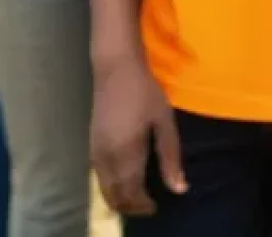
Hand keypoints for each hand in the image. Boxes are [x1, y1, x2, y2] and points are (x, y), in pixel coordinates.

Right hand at [91, 54, 186, 215]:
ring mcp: (96, 150)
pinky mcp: (91, 142)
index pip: (131, 193)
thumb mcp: (164, 120)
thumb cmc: (144, 90)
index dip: (143, 205)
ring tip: (137, 195)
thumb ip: (170, 156)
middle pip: (115, 196)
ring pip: (104, 187)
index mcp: (125, 153)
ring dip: (119, 196)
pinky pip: (98, 175)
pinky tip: (123, 177)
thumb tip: (179, 189)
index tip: (156, 206)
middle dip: (131, 205)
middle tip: (148, 204)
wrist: (115, 66)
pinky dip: (110, 184)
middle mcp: (106, 157)